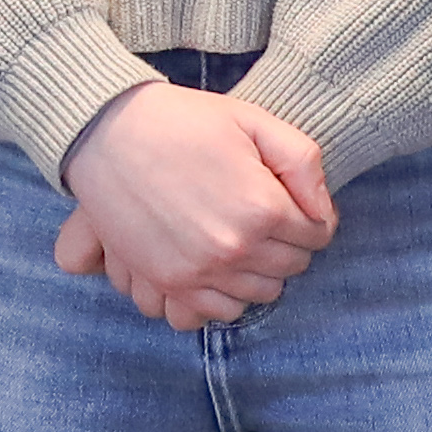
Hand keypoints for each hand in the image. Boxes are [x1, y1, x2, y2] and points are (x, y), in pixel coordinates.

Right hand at [48, 82, 335, 329]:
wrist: (107, 132)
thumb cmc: (183, 121)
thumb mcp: (252, 120)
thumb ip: (303, 162)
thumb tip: (324, 212)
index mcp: (262, 207)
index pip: (318, 234)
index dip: (310, 217)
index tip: (292, 204)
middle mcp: (235, 247)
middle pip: (293, 266)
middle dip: (289, 244)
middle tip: (266, 219)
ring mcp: (201, 270)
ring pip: (262, 293)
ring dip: (260, 270)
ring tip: (242, 239)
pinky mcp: (170, 282)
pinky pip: (220, 311)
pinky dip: (229, 294)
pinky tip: (220, 265)